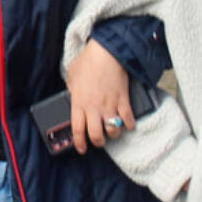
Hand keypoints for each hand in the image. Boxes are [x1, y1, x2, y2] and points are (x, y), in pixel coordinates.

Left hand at [67, 39, 134, 153]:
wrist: (107, 52)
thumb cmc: (88, 61)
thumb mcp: (72, 75)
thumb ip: (72, 88)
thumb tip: (73, 95)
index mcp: (79, 103)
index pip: (77, 130)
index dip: (79, 143)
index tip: (81, 148)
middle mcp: (94, 108)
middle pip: (96, 136)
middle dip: (98, 142)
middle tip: (99, 141)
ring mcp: (110, 106)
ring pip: (113, 132)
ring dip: (113, 134)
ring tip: (112, 130)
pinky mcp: (123, 101)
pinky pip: (128, 120)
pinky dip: (129, 125)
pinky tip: (128, 124)